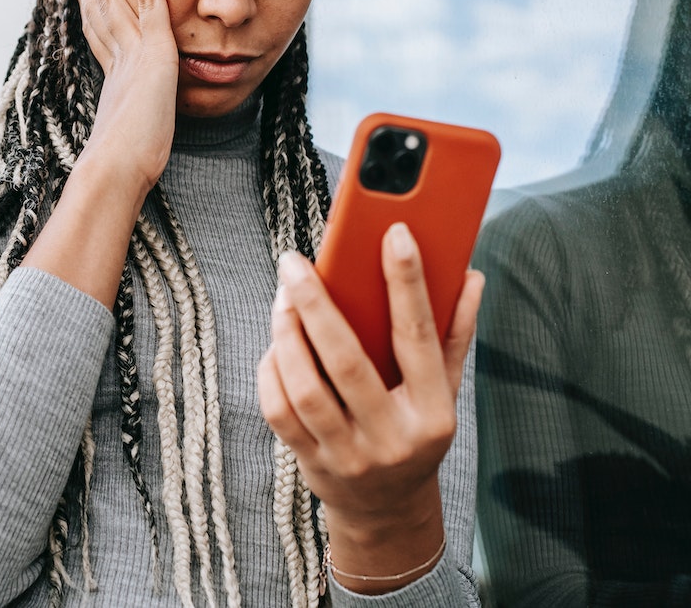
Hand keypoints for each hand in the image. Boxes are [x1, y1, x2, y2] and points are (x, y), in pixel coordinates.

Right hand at [70, 0, 178, 192]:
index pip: (100, 34)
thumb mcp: (133, 146)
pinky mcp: (151, 50)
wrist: (119, 169)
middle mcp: (116, 61)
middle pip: (97, 11)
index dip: (91, 8)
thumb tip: (124, 156)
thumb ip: (131, 137)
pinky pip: (149, 1)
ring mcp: (131, 53)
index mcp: (113, 81)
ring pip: (112, 1)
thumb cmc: (125, 170)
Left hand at [256, 223, 482, 587]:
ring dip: (286, 335)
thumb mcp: (445, 391)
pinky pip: (279, 410)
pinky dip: (271, 370)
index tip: (394, 233)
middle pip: (347, 362)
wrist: (388, 510)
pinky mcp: (311, 463)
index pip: (419, 337)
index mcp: (433, 412)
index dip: (408, 283)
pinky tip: (275, 343)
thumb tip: (471, 276)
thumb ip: (454, 333)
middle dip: (316, 305)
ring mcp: (349, 454)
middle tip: (293, 262)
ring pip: (305, 387)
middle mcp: (392, 437)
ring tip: (282, 298)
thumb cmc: (415, 432)